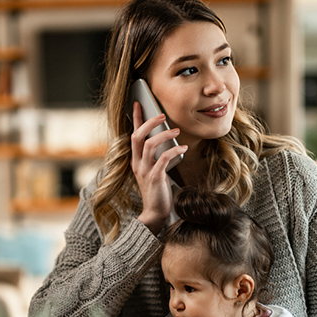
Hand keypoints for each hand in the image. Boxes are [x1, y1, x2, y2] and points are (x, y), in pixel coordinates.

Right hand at [129, 102, 186, 234]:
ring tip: (176, 130)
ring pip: (149, 145)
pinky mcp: (154, 178)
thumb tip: (167, 142)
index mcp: (136, 161)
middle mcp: (137, 164)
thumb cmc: (158, 191)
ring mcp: (144, 171)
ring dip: (164, 135)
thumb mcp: (155, 171)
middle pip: (137, 136)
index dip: (135, 119)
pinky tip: (183, 148)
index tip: (138, 104)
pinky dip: (174, 150)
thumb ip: (157, 158)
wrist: (155, 212)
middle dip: (149, 122)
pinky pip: (162, 159)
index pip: (133, 135)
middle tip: (161, 115)